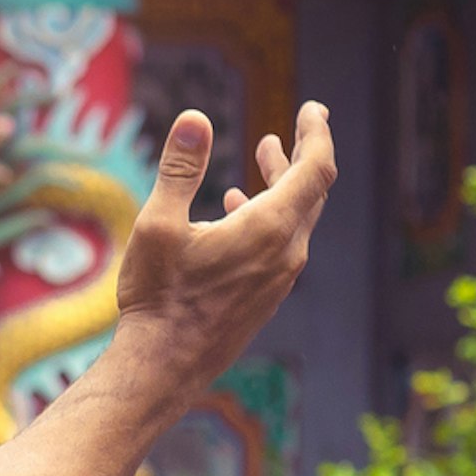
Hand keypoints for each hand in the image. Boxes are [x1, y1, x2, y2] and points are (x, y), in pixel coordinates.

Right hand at [113, 102, 333, 392]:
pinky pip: (282, 245)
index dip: (317, 134)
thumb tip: (195, 119)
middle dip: (298, 157)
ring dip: (280, 188)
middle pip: (310, 192)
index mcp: (269, 228)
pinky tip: (235, 214)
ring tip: (259, 164)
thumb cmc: (159, 296)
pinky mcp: (266, 297)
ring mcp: (279, 279)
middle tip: (286, 133)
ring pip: (295, 220)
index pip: (315, 168)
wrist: (163, 366)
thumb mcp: (158, 225)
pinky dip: (269, 217)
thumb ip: (180, 169)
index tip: (312, 110)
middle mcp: (286, 253)